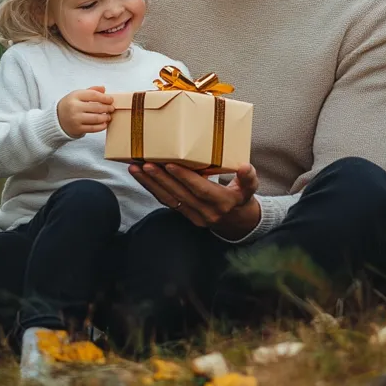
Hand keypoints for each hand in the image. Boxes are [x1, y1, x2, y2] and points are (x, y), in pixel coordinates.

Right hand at [57, 86, 113, 137]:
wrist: (57, 119)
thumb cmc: (70, 105)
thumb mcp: (77, 95)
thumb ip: (91, 90)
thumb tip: (103, 88)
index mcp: (75, 96)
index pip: (94, 95)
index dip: (105, 97)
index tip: (111, 99)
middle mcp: (74, 107)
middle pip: (96, 107)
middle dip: (107, 108)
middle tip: (112, 108)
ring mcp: (76, 119)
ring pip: (96, 118)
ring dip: (105, 117)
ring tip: (108, 116)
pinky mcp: (77, 129)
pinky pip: (93, 128)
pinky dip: (101, 126)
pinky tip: (104, 124)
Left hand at [128, 162, 260, 239]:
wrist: (237, 222)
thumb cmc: (242, 197)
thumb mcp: (250, 187)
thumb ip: (248, 177)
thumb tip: (245, 166)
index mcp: (223, 203)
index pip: (201, 190)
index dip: (185, 178)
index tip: (170, 164)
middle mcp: (206, 212)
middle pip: (180, 194)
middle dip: (161, 179)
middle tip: (145, 163)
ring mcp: (193, 216)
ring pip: (169, 199)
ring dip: (151, 184)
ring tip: (135, 168)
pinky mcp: (184, 215)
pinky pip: (167, 202)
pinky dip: (153, 188)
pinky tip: (142, 176)